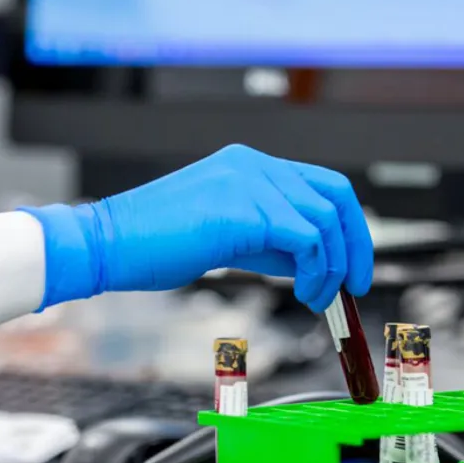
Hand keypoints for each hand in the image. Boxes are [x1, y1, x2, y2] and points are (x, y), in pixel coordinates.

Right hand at [25, 144, 372, 312]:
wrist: (109, 245)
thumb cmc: (156, 246)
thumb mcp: (226, 239)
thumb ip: (269, 242)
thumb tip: (313, 264)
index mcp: (249, 166)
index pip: (322, 185)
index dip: (348, 226)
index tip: (352, 267)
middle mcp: (253, 164)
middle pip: (334, 196)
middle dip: (354, 246)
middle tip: (353, 287)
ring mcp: (248, 181)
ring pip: (324, 219)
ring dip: (331, 267)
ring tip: (316, 298)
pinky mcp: (242, 208)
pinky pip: (306, 237)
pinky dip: (316, 270)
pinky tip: (302, 293)